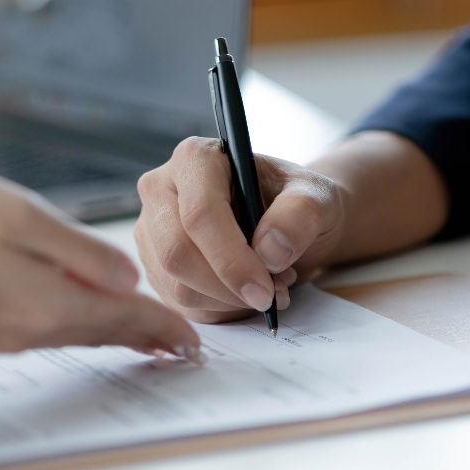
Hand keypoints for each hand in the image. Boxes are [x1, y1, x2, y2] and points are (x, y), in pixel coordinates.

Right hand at [0, 158, 200, 357]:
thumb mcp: (16, 214)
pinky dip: (61, 322)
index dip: (164, 329)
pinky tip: (64, 309)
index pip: (125, 321)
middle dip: (142, 336)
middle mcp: (24, 331)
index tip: (192, 342)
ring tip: (132, 328)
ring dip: (103, 329)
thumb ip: (77, 250)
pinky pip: (31, 330)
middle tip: (175, 344)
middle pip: (98, 333)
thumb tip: (125, 277)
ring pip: (65, 332)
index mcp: (46, 303)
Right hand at [134, 137, 344, 322]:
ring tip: (267, 287)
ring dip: (227, 301)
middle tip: (270, 296)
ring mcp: (151, 229)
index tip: (264, 291)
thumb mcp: (317, 198)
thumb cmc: (296, 202)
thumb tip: (270, 250)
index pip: (200, 214)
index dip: (230, 259)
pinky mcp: (154, 264)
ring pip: (176, 285)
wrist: (285, 222)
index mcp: (196, 158)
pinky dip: (219, 310)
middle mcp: (162, 189)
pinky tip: (243, 295)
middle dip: (227, 288)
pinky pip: (179, 304)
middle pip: (177, 253)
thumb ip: (301, 215)